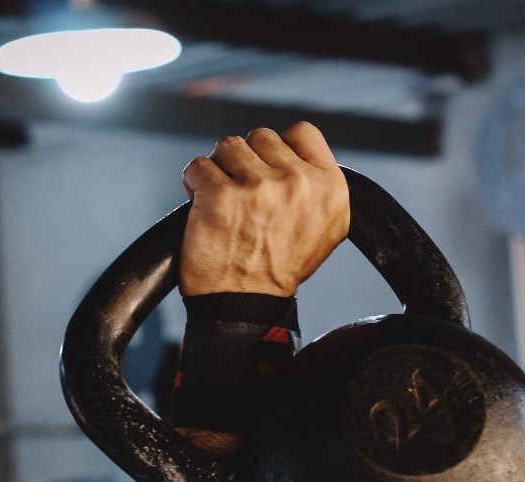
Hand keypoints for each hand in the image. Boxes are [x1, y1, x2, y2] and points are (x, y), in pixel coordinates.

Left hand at [179, 122, 349, 296]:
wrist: (245, 306)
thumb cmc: (279, 268)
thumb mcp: (324, 227)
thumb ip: (317, 185)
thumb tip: (298, 152)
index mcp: (329, 189)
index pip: (303, 133)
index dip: (280, 149)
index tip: (269, 172)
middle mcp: (298, 184)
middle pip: (261, 137)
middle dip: (248, 162)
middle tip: (244, 196)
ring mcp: (259, 188)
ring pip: (229, 146)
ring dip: (220, 170)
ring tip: (224, 201)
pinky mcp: (220, 196)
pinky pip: (198, 166)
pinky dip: (194, 184)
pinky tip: (204, 206)